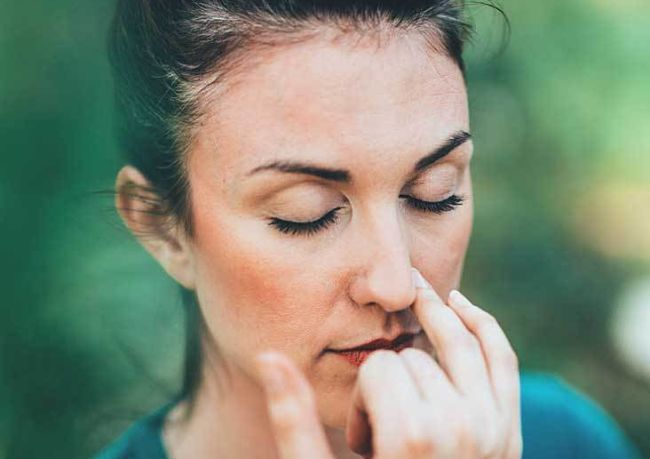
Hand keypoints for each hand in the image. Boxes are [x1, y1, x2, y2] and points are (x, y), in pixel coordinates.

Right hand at [255, 268, 521, 458]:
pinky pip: (501, 357)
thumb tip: (270, 356)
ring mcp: (492, 428)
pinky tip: (458, 304)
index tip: (360, 441)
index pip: (377, 369)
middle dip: (391, 382)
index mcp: (410, 438)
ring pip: (460, 339)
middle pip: (413, 356)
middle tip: (383, 425)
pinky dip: (482, 323)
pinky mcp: (509, 430)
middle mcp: (459, 428)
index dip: (361, 397)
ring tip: (412, 301)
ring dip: (433, 319)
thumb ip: (294, 421)